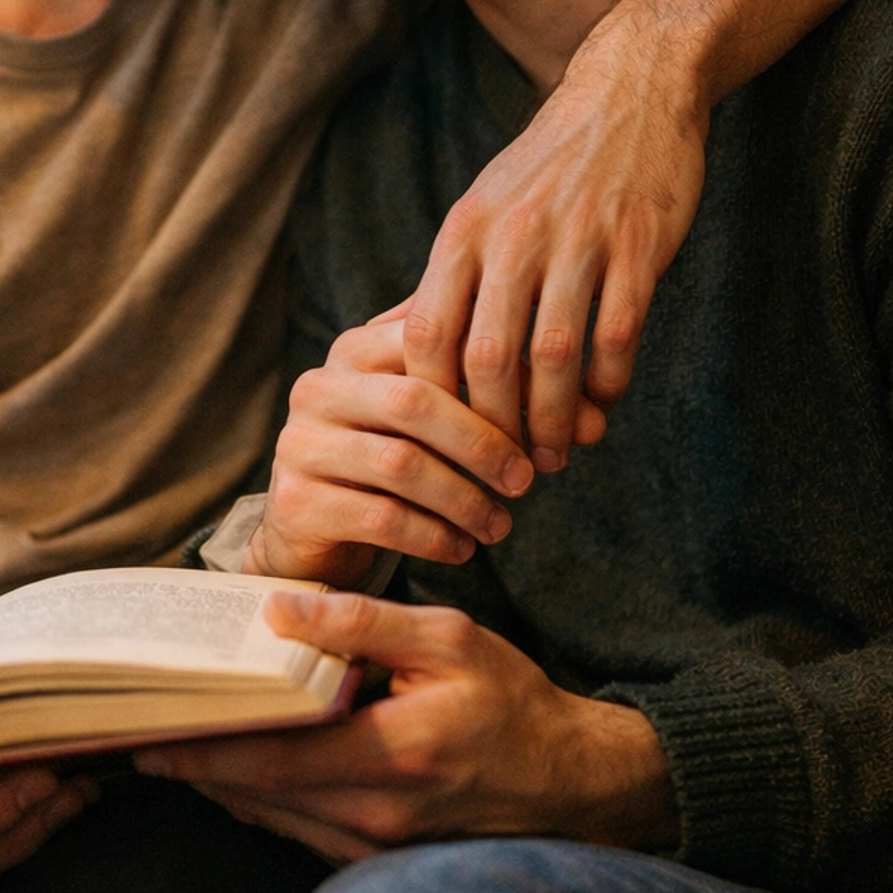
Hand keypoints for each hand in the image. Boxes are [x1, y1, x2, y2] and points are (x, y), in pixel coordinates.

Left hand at [135, 591, 678, 862]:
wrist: (573, 786)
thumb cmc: (511, 704)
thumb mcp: (450, 640)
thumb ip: (363, 624)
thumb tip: (278, 609)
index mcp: (394, 754)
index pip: (269, 757)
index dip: (198, 748)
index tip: (141, 732)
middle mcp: (377, 814)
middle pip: (255, 793)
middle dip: (191, 762)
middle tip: (134, 727)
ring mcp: (375, 850)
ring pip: (269, 817)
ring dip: (218, 782)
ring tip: (167, 741)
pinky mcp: (375, 862)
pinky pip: (296, 830)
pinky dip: (259, 798)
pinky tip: (230, 764)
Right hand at [245, 316, 535, 586]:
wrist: (313, 532)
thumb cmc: (392, 463)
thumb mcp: (437, 420)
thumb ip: (501, 400)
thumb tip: (597, 416)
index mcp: (354, 350)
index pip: (432, 344)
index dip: (496, 381)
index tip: (545, 421)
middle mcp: (318, 389)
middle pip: (413, 402)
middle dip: (483, 444)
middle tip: (526, 480)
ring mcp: (299, 445)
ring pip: (400, 465)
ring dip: (465, 500)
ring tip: (501, 526)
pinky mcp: (296, 502)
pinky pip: (381, 518)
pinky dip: (434, 537)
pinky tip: (462, 548)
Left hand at [396, 6, 709, 471]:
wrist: (632, 91)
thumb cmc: (548, 165)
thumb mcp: (482, 208)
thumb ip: (448, 279)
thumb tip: (395, 349)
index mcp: (464, 231)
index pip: (429, 338)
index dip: (435, 403)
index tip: (446, 442)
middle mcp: (512, 236)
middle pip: (488, 359)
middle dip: (495, 429)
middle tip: (505, 471)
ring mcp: (577, 240)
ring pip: (553, 357)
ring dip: (553, 420)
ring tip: (554, 454)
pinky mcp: (637, 244)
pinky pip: (617, 335)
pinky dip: (607, 385)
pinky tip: (602, 405)